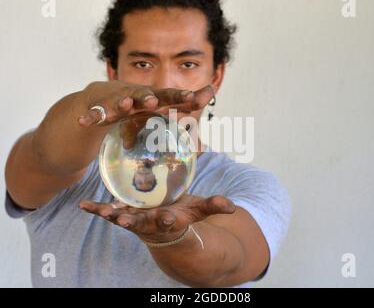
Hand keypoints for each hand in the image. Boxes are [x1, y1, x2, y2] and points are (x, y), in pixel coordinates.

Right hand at [77, 81, 214, 127]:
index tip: (196, 98)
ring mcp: (117, 100)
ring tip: (125, 105)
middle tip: (154, 102)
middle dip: (150, 98)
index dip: (183, 97)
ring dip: (123, 102)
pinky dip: (90, 116)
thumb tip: (211, 92)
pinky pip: (95, 113)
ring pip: (120, 101)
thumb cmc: (140, 103)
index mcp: (154, 97)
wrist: (104, 95)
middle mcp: (137, 96)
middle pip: (145, 95)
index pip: (171, 96)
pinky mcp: (100, 108)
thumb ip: (187, 102)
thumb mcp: (163, 104)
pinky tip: (84, 121)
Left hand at [79, 195, 235, 243]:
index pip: (169, 222)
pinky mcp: (124, 214)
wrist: (165, 225)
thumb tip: (233, 206)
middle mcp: (149, 223)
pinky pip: (108, 213)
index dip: (168, 220)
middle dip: (134, 223)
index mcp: (169, 221)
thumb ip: (213, 206)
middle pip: (141, 224)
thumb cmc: (183, 214)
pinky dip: (96, 210)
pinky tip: (83, 205)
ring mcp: (134, 220)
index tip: (169, 217)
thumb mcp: (199, 209)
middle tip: (124, 222)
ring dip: (112, 216)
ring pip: (122, 219)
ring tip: (103, 212)